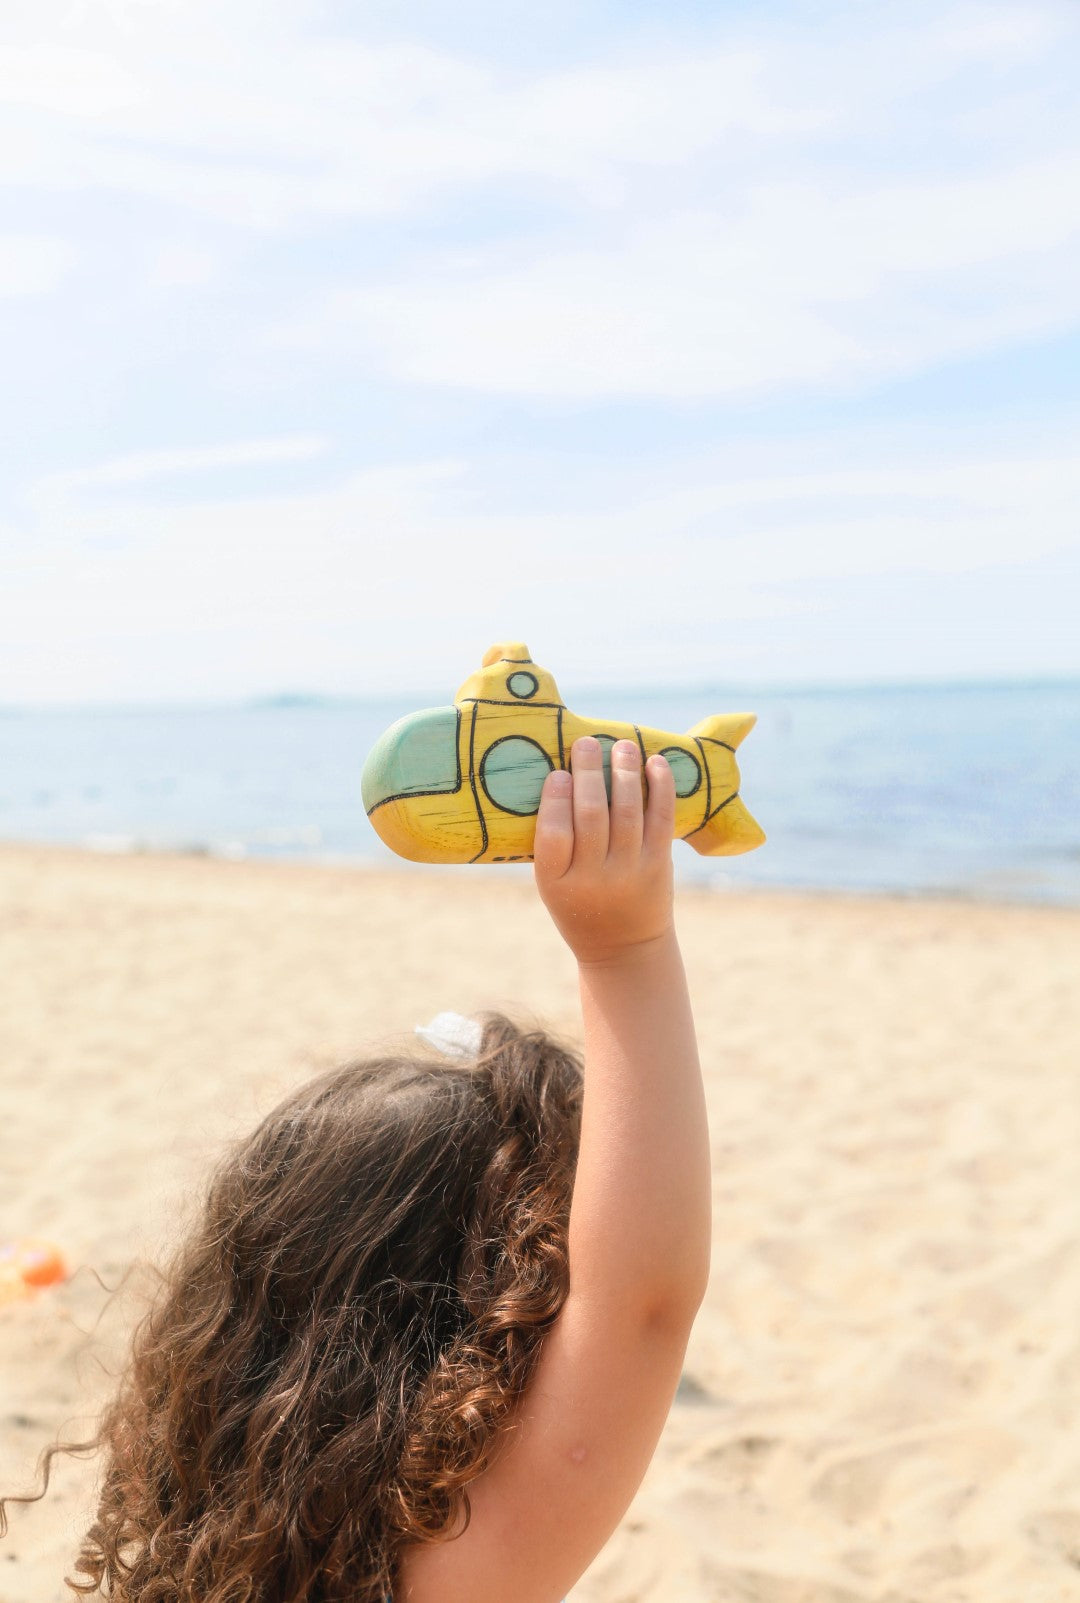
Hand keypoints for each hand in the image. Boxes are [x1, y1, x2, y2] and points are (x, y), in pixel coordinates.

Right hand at [534, 737, 675, 966]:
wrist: (624, 948)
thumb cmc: (579, 905)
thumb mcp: (553, 883)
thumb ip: (553, 841)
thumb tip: (560, 775)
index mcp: (557, 881)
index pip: (554, 835)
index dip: (555, 801)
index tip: (557, 773)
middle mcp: (594, 877)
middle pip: (592, 816)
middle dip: (589, 774)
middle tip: (585, 743)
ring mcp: (630, 870)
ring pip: (628, 812)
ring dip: (624, 772)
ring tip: (622, 745)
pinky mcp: (658, 864)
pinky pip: (661, 819)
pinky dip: (660, 787)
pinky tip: (655, 763)